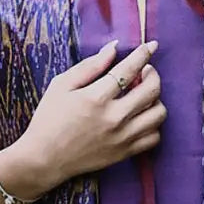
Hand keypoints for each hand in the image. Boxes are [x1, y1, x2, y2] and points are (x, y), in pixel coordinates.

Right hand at [0, 39, 165, 198]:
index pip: (129, 69)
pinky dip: (153, 125)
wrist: (45, 158)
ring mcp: (122, 137)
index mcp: (95, 97)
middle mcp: (114, 117)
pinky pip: (154, 137)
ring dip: (156, 100)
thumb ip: (90, 66)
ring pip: (158, 114)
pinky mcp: (125, 152)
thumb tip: (114, 48)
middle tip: (146, 71)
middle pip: (151, 90)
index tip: (151, 46)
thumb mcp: (61, 85)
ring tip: (144, 95)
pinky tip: (142, 117)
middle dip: (153, 75)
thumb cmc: (49, 118)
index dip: (144, 54)